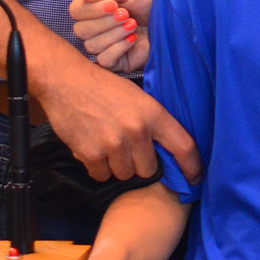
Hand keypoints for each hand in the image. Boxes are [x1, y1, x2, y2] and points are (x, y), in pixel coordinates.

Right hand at [37, 53, 200, 183]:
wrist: (65, 81)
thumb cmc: (104, 87)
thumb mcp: (139, 98)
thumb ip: (153, 123)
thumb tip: (165, 150)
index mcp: (154, 114)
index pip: (183, 147)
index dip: (192, 167)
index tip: (194, 178)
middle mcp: (137, 131)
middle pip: (149, 170)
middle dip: (140, 164)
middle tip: (128, 149)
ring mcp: (113, 144)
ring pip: (124, 175)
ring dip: (117, 166)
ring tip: (108, 146)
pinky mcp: (90, 154)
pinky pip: (101, 175)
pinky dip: (98, 168)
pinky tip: (94, 149)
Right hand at [71, 0, 154, 72]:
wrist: (172, 18)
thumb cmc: (149, 2)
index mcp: (93, 10)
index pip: (75, 11)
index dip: (91, 9)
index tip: (114, 4)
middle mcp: (94, 29)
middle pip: (81, 30)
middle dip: (105, 22)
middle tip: (126, 14)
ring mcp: (104, 47)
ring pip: (92, 45)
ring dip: (114, 33)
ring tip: (133, 24)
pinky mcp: (116, 62)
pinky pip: (104, 60)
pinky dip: (119, 48)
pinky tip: (133, 39)